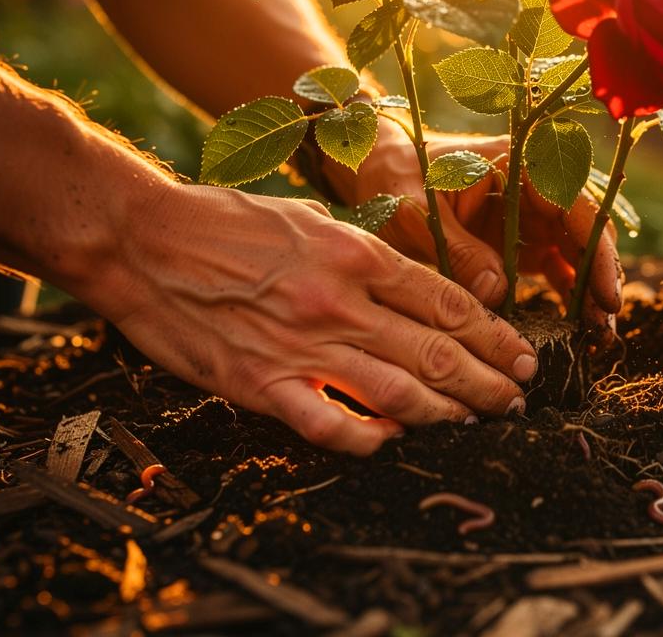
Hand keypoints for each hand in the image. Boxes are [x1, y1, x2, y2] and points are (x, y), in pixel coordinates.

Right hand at [78, 183, 536, 454]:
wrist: (141, 239)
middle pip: (437, 351)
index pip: (448, 304)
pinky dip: (368, 439)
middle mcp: (340, 302)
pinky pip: (327, 423)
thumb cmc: (227, 223)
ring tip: (480, 423)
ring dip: (449, 413)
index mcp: (357, 256)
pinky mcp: (260, 383)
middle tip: (519, 399)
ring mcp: (302, 346)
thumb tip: (418, 291)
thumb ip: (366, 257)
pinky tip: (395, 444)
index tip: (521, 356)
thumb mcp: (311, 219)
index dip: (495, 336)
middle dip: (489, 381)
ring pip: (399, 392)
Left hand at [328, 128, 623, 328]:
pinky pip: (554, 270)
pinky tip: (573, 329)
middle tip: (605, 327)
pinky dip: (567, 297)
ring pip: (576, 255)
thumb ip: (456, 248)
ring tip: (596, 336)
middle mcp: (534, 190)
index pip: (576, 207)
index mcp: (519, 165)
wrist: (375, 170)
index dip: (599, 251)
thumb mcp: (416, 210)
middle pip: (586, 234)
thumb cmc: (394, 177)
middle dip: (601, 279)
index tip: (606, 296)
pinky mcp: (519, 243)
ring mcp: (529, 217)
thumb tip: (496, 291)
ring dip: (589, 293)